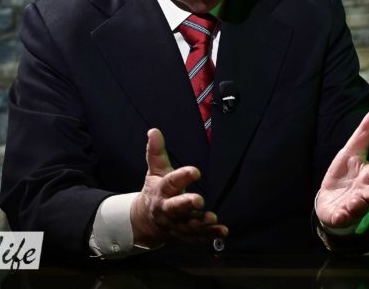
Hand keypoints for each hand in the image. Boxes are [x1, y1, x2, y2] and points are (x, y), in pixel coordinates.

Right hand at [129, 128, 227, 247]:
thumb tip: (154, 131)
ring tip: (212, 219)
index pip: (170, 182)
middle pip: (175, 207)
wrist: (145, 220)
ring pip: (187, 225)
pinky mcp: (184, 235)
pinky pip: (197, 237)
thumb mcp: (155, 170)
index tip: (195, 171)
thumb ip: (156, 152)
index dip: (182, 177)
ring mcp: (175, 224)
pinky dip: (210, 235)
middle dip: (186, 204)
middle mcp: (167, 209)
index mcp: (161, 190)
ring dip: (200, 223)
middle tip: (199, 200)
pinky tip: (223, 231)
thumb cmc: (155, 190)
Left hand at [316, 109, 368, 229]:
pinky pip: (342, 217)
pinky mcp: (340, 216)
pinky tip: (341, 214)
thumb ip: (364, 134)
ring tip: (356, 200)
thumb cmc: (347, 174)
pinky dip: (343, 216)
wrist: (332, 201)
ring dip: (359, 203)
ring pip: (359, 206)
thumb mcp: (352, 151)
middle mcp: (364, 192)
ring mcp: (353, 206)